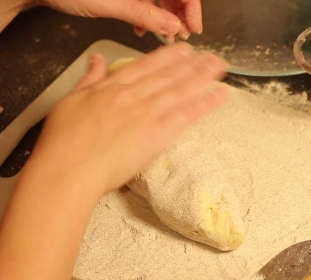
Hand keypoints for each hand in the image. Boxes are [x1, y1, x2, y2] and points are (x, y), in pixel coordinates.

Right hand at [24, 42, 226, 197]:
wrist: (69, 171)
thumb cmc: (64, 143)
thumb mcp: (70, 101)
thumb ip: (89, 79)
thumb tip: (97, 61)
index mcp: (112, 88)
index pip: (146, 66)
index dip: (167, 57)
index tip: (183, 51)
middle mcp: (132, 96)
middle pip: (168, 76)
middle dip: (191, 64)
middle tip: (209, 57)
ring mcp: (146, 114)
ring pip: (180, 90)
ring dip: (202, 77)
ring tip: (219, 69)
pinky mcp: (157, 135)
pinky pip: (186, 116)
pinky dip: (204, 104)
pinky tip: (219, 95)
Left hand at [34, 0, 201, 39]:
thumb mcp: (110, 3)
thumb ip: (144, 15)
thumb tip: (171, 25)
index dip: (191, 8)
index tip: (192, 26)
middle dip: (180, 14)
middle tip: (180, 34)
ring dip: (167, 16)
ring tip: (164, 33)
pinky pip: (149, 1)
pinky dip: (150, 15)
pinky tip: (143, 27)